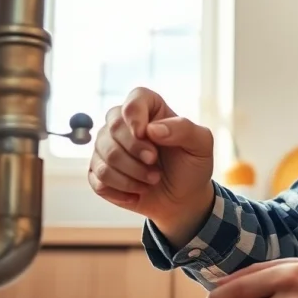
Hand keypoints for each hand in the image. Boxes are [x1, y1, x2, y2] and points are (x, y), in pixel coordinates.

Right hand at [88, 87, 214, 242]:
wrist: (183, 199)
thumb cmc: (191, 167)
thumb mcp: (201, 145)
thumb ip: (184, 129)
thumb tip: (152, 129)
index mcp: (150, 110)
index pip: (134, 98)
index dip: (135, 115)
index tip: (145, 134)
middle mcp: (123, 124)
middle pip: (113, 127)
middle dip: (136, 152)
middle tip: (155, 166)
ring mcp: (107, 147)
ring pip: (105, 157)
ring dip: (132, 175)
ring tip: (152, 180)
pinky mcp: (99, 171)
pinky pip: (97, 178)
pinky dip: (120, 190)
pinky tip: (137, 193)